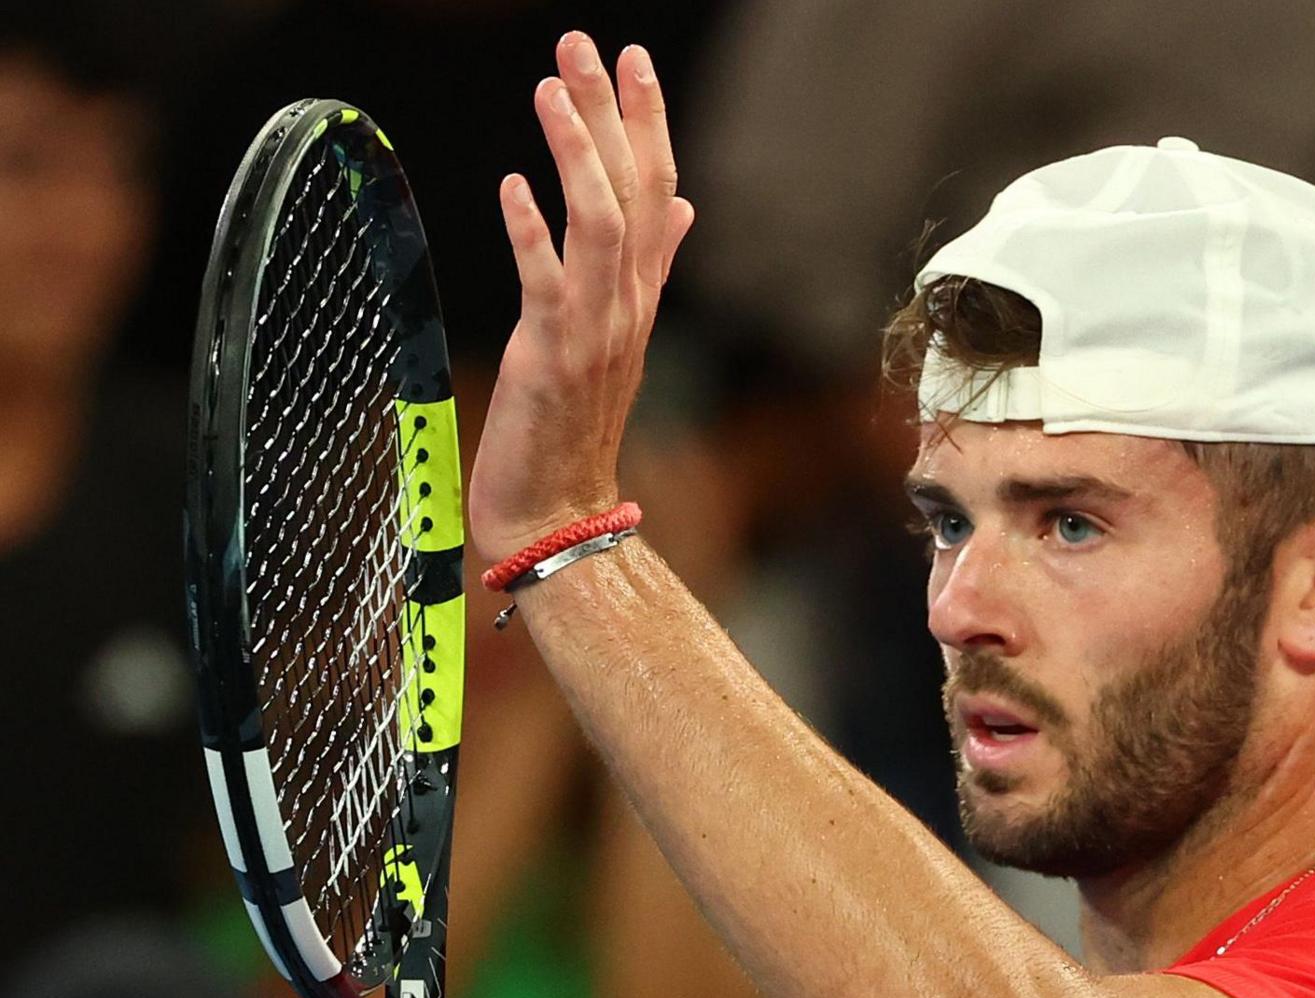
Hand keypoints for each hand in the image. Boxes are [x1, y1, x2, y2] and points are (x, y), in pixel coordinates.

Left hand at [470, 31, 694, 564]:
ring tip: (552, 89)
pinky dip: (531, 232)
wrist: (562, 512)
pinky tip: (511, 184)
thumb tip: (681, 206)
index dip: (648, 123)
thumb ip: (650, 268)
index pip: (658, 190)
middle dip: (612, 112)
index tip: (635, 60)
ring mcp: (596, 329)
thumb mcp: (620, 336)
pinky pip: (548, 284)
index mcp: (641, 295)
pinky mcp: (553, 355)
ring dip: (577, 153)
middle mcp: (627, 304)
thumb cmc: (576, 427)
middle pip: (632, 191)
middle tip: (586, 44)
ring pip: (601, 224)